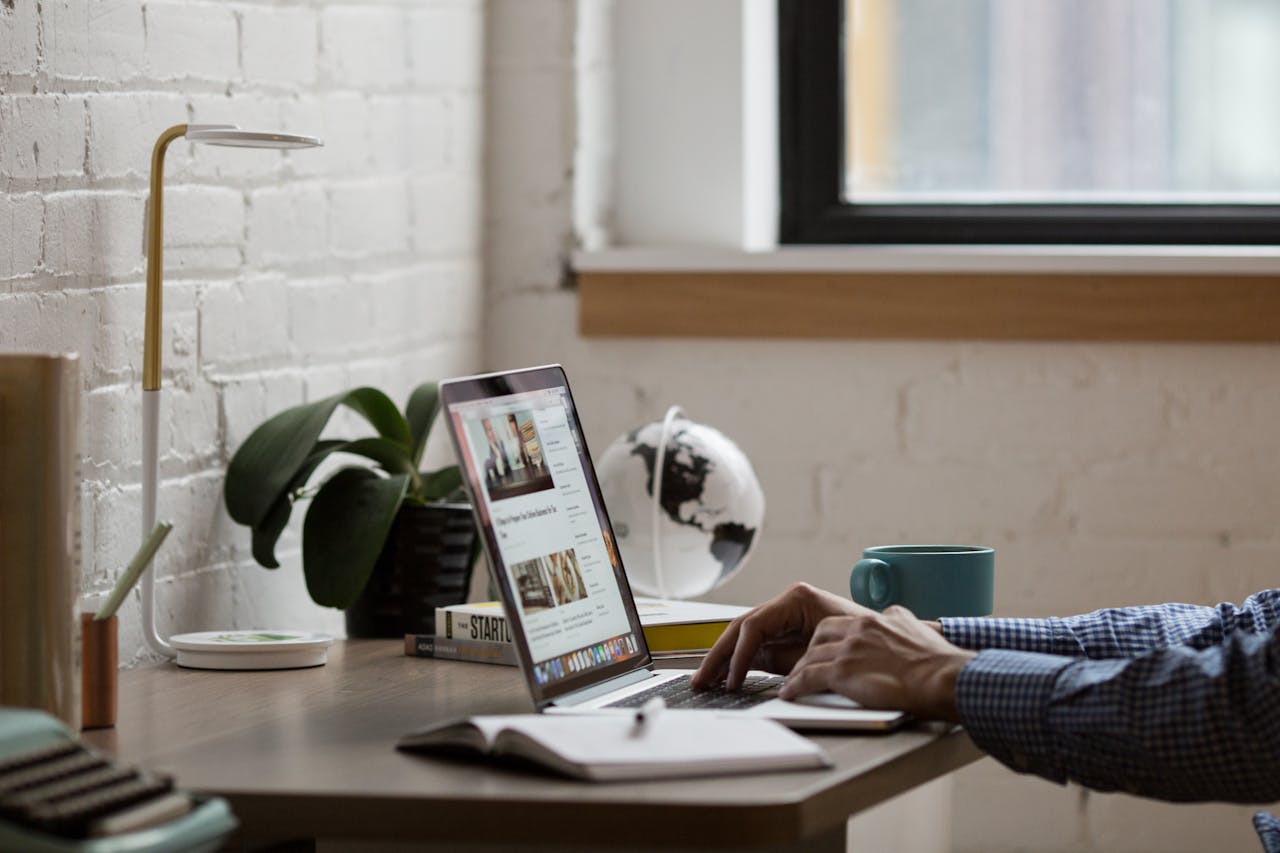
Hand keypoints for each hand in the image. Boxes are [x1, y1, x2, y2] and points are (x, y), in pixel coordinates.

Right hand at [691, 583, 872, 689]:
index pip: (753, 626)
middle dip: (719, 656)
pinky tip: (728, 678)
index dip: (737, 655)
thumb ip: (780, 662)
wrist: (897, 656)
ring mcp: (787, 615)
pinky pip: (759, 644)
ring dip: (725, 658)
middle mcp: (789, 602)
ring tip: (706, 681)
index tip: (730, 681)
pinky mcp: (789, 631)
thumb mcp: (817, 658)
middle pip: (742, 628)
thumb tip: (746, 671)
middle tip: (700, 680)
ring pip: (746, 635)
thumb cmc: (863, 650)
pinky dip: (742, 661)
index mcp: (797, 599)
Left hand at [778, 605, 974, 721]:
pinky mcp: (844, 673)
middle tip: (803, 665)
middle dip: (808, 651)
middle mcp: (858, 630)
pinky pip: (808, 678)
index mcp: (873, 620)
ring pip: (810, 657)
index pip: (839, 625)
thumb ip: (899, 621)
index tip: (822, 650)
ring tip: (792, 682)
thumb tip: (895, 618)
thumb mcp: (915, 627)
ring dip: (798, 671)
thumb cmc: (937, 662)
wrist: (943, 678)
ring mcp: (849, 650)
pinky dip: (795, 686)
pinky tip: (790, 694)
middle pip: (819, 636)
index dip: (827, 639)